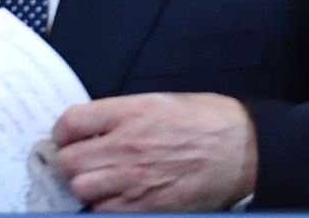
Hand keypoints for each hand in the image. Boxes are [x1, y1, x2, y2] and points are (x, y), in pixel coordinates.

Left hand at [52, 93, 256, 210]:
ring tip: (99, 182)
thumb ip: (119, 115)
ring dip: (85, 186)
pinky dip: (106, 206)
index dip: (62, 133)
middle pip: (69, 161)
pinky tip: (117, 198)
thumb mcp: (157, 101)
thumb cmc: (207, 121)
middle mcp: (126, 146)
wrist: (246, 149)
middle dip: (70, 163)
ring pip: (82, 189)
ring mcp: (137, 178)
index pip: (69, 124)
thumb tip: (90, 128)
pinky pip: (108, 211)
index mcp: (127, 113)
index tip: (67, 139)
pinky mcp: (151, 205)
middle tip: (82, 163)